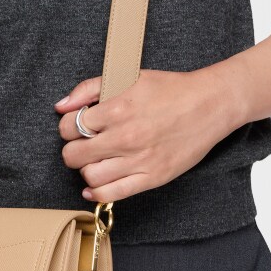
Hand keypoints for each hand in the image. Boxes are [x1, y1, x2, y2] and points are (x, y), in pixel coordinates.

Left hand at [55, 68, 236, 203]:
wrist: (210, 104)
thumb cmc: (170, 88)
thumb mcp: (127, 76)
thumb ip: (89, 88)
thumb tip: (60, 106)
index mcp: (117, 109)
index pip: (69, 127)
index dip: (67, 126)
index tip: (76, 126)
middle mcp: (125, 137)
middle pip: (74, 155)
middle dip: (72, 148)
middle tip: (82, 143)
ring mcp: (140, 160)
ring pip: (90, 176)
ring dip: (85, 169)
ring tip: (94, 159)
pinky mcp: (153, 177)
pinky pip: (114, 194)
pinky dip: (97, 193)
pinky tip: (94, 185)